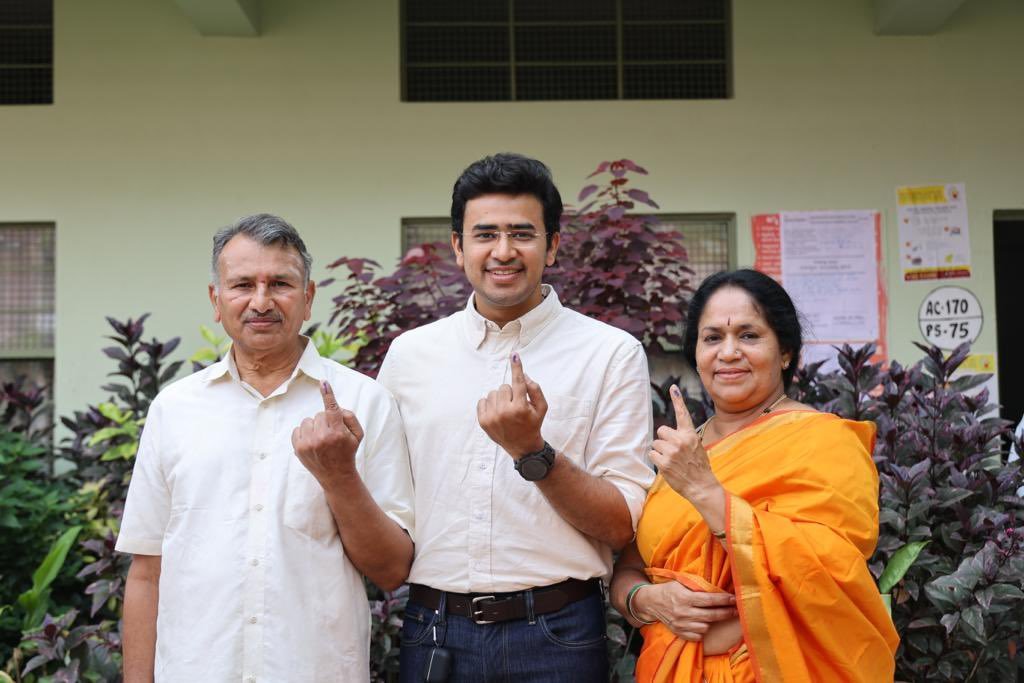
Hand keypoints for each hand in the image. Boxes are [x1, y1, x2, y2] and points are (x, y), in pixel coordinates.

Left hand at [291, 380, 363, 485]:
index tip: (323, 383)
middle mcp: (322, 438)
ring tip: (321, 439)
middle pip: (319, 414)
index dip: (328, 395)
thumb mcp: (358, 435)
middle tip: (332, 434)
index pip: (332, 409)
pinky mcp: (298, 448)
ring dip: (314, 426)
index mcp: (337, 433)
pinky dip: (305, 433)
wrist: (336, 475)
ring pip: (307, 421)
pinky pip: (298, 429)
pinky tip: (312, 442)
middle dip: (326, 421)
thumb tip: (336, 406)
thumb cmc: (348, 451)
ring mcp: (308, 444)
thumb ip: (350, 417)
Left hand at [477, 353, 546, 457]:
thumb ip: (535, 389)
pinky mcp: (483, 422)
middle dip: (511, 393)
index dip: (517, 368)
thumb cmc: (533, 424)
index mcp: (521, 408)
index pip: (518, 382)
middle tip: (516, 405)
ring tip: (506, 410)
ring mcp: (492, 417)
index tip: (514, 355)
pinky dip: (489, 404)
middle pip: (504, 387)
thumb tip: (524, 375)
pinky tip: (497, 413)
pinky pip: (482, 401)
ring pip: (493, 393)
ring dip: (500, 398)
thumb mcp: (542, 408)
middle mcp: (505, 412)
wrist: (522, 446)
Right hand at [632, 582, 736, 640]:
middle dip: (726, 612)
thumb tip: (719, 589)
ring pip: (705, 627)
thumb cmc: (669, 589)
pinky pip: (697, 636)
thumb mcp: (681, 583)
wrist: (651, 602)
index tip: (735, 599)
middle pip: (711, 615)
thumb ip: (698, 587)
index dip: (724, 600)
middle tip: (737, 610)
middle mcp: (683, 612)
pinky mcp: (679, 633)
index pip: (710, 600)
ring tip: (715, 615)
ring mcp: (681, 625)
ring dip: (712, 622)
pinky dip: (702, 631)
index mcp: (685, 598)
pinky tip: (702, 623)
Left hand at [650, 385, 719, 501]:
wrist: (702, 486)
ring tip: (673, 461)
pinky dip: (657, 460)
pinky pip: (652, 454)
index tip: (673, 387)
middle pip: (661, 430)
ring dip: (660, 452)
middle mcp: (681, 440)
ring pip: (656, 444)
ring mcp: (672, 451)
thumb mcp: (697, 447)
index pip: (683, 414)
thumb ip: (684, 438)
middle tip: (674, 451)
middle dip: (664, 440)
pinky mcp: (664, 462)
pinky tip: (667, 466)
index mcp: (690, 435)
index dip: (677, 400)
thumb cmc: (698, 467)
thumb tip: (667, 433)